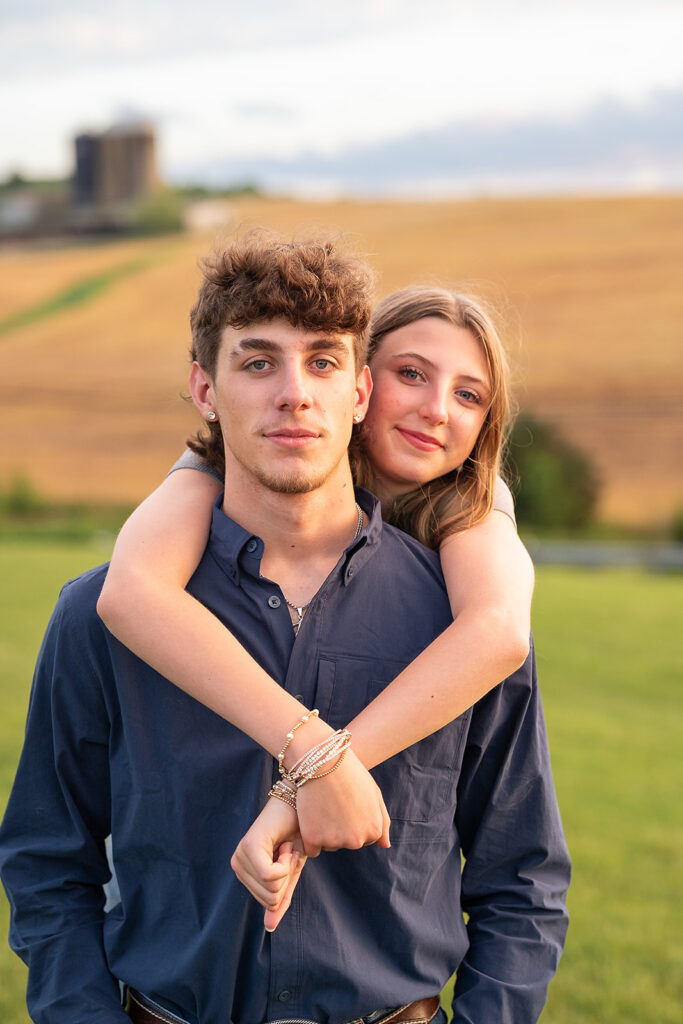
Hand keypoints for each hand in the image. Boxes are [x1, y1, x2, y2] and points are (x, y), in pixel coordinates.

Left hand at [230, 798, 305, 931]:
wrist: (300, 804)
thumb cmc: (296, 835)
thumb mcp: (290, 872)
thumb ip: (280, 899)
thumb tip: (269, 928)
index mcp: (244, 873)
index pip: (269, 904)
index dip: (287, 884)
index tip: (287, 859)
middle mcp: (237, 865)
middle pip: (270, 899)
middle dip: (288, 876)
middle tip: (287, 851)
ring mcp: (240, 856)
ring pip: (272, 888)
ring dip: (288, 867)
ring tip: (285, 845)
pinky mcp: (248, 848)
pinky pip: (271, 876)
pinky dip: (287, 863)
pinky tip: (284, 844)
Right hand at [295, 748, 390, 856]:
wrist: (323, 760)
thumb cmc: (350, 773)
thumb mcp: (374, 793)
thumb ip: (382, 821)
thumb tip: (385, 845)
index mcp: (374, 830)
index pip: (365, 837)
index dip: (355, 819)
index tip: (347, 803)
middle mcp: (356, 841)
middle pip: (346, 843)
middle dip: (340, 827)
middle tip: (333, 802)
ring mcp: (334, 841)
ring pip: (329, 845)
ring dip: (324, 832)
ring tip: (322, 805)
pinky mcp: (313, 839)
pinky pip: (312, 850)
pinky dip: (310, 837)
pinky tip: (311, 817)